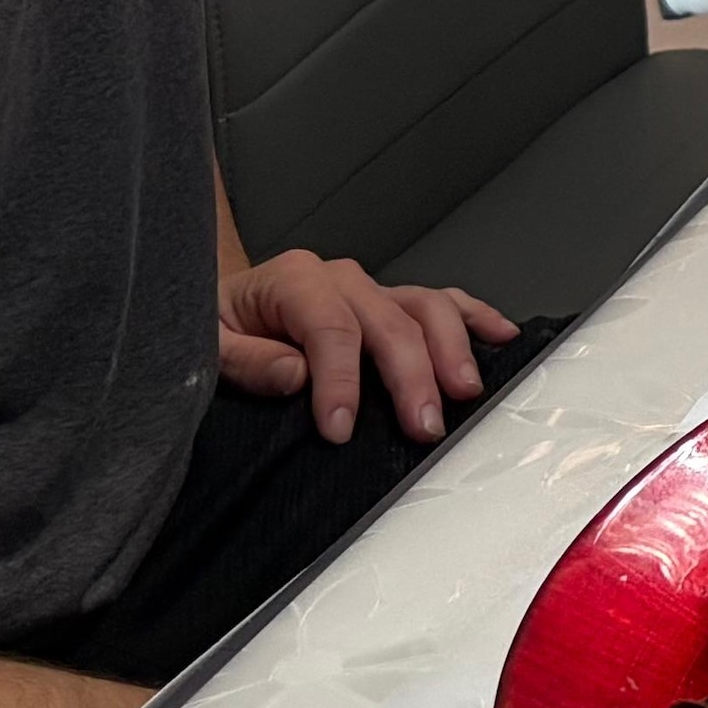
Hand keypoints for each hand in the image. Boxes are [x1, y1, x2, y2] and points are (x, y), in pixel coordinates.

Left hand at [220, 247, 513, 444]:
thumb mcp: (205, 346)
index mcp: (294, 280)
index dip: (340, 381)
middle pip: (390, 320)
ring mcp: (371, 289)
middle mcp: (341, 278)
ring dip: (452, 349)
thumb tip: (297, 376)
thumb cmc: (214, 329)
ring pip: (426, 307)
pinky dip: (474, 318)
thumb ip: (247, 361)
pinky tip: (501, 336)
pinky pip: (440, 303)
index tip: (341, 429)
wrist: (219, 308)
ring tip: (465, 392)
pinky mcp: (389, 305)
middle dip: (411, 375)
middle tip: (422, 426)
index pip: (331, 328)